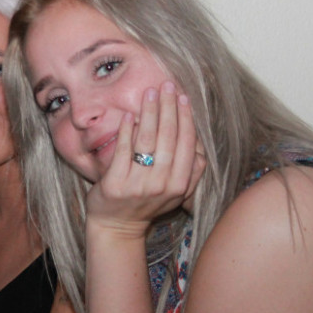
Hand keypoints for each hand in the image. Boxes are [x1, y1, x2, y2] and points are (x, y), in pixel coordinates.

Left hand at [86, 81, 202, 236]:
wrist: (117, 227)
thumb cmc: (147, 203)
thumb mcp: (176, 192)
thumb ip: (190, 170)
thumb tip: (196, 140)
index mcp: (181, 186)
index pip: (187, 145)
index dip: (186, 119)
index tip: (184, 97)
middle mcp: (162, 186)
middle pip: (168, 138)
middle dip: (169, 108)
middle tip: (167, 85)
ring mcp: (138, 185)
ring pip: (147, 141)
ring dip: (150, 113)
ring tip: (150, 93)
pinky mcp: (115, 184)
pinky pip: (123, 151)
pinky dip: (127, 130)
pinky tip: (129, 115)